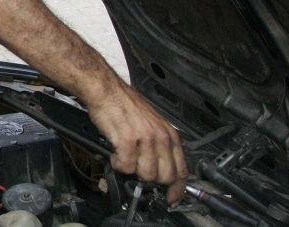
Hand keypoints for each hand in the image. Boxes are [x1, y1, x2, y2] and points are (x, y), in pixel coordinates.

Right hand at [87, 83, 188, 202]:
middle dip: (151, 180)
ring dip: (133, 172)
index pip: (182, 169)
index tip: (171, 198)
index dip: (177, 189)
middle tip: (138, 172)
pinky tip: (116, 155)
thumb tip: (161, 166)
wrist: (106, 90)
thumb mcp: (153, 122)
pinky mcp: (127, 141)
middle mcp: (160, 137)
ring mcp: (145, 140)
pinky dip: (118, 165)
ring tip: (125, 160)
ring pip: (146, 175)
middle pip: (165, 177)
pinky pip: (126, 167)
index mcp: (169, 134)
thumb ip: (160, 144)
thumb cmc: (125, 104)